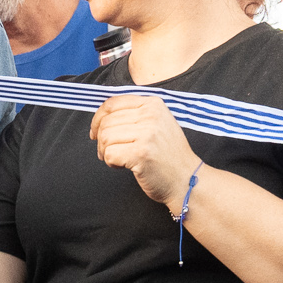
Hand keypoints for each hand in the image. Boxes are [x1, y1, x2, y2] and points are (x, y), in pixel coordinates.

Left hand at [89, 90, 196, 204]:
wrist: (187, 180)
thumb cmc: (168, 156)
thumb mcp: (157, 124)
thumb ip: (134, 115)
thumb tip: (102, 116)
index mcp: (153, 104)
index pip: (112, 103)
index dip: (98, 118)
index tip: (95, 132)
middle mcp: (151, 115)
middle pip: (106, 122)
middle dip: (101, 140)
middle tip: (109, 152)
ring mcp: (147, 134)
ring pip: (105, 137)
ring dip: (105, 152)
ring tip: (117, 160)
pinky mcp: (141, 153)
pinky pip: (110, 154)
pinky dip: (111, 162)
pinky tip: (123, 166)